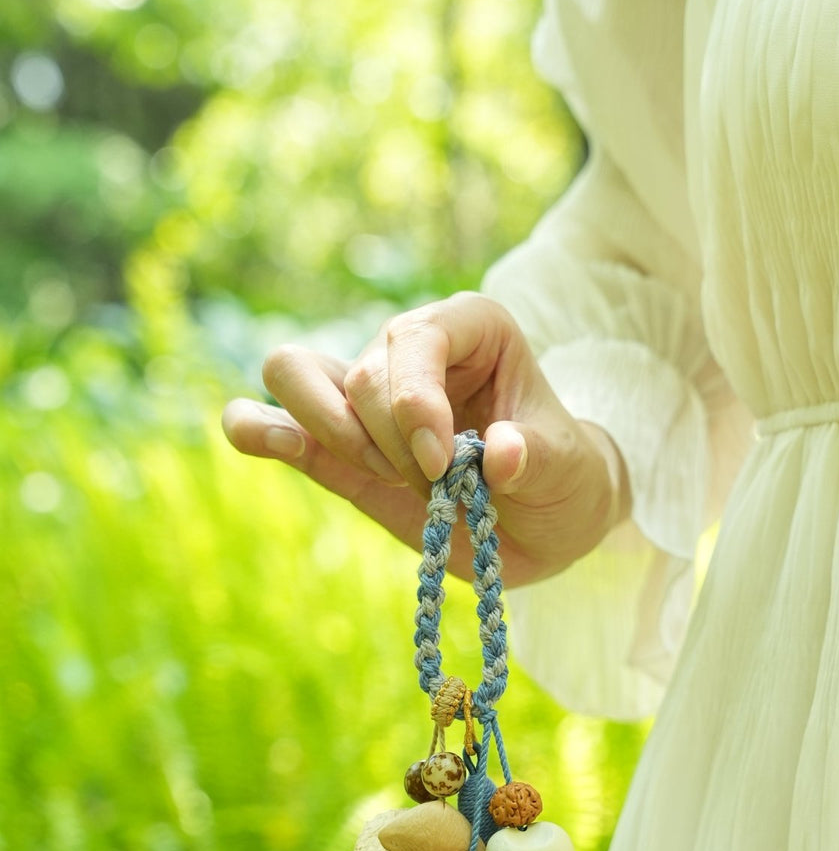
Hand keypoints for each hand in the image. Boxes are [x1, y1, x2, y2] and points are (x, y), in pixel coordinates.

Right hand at [220, 291, 630, 588]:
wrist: (542, 523)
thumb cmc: (562, 478)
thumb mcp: (568, 468)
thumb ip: (535, 457)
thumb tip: (500, 454)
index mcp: (469, 327)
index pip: (413, 338)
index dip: (415, 400)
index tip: (444, 463)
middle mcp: (408, 350)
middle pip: (359, 371)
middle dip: (388, 440)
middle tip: (435, 487)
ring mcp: (365, 397)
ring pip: (294, 372)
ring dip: (328, 433)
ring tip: (380, 478)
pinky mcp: (334, 446)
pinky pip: (270, 421)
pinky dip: (258, 430)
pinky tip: (262, 441)